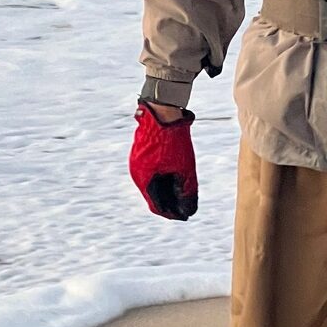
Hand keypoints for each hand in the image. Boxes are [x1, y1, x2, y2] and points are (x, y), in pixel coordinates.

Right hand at [129, 102, 197, 219]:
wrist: (162, 111)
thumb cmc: (174, 140)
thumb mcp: (185, 168)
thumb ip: (187, 190)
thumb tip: (189, 210)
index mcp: (144, 180)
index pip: (157, 206)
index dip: (172, 213)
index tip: (185, 216)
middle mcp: (137, 173)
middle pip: (154, 196)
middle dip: (171, 203)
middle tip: (186, 206)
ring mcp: (137, 162)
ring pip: (153, 184)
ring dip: (167, 191)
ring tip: (183, 193)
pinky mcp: (141, 154)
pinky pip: (152, 173)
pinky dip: (163, 179)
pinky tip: (176, 177)